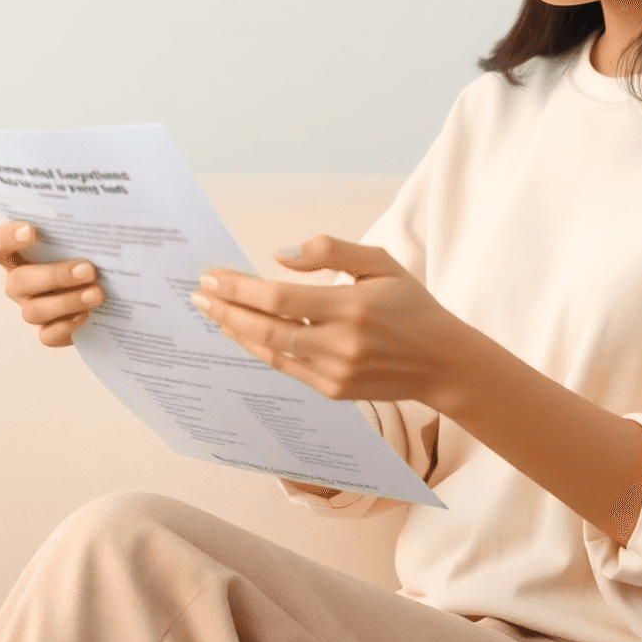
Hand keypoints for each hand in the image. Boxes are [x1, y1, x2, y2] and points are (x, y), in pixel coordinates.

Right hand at [0, 221, 105, 346]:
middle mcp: (21, 282)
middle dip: (54, 275)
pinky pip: (48, 336)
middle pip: (19, 281)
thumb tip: (113, 197)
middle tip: (89, 269)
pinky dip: (66, 327)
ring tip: (98, 293)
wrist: (113, 283)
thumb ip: (84, 221)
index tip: (32, 230)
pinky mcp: (50, 330)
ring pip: (34, 311)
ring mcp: (32, 307)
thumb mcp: (87, 233)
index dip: (5, 238)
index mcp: (20, 254)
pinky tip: (87, 315)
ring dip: (67, 301)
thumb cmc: (93, 249)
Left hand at [190, 234, 462, 406]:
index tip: (212, 275)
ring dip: (236, 331)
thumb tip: (280, 255)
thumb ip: (331, 251)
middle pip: (266, 328)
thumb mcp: (380, 263)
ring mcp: (334, 373)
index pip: (280, 297)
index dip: (240, 287)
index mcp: (351, 306)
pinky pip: (286, 368)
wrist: (442, 362)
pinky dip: (260, 349)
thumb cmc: (411, 305)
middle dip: (226, 309)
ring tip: (212, 312)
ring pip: (270, 352)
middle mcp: (340, 344)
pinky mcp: (332, 391)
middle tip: (199, 294)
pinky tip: (243, 333)